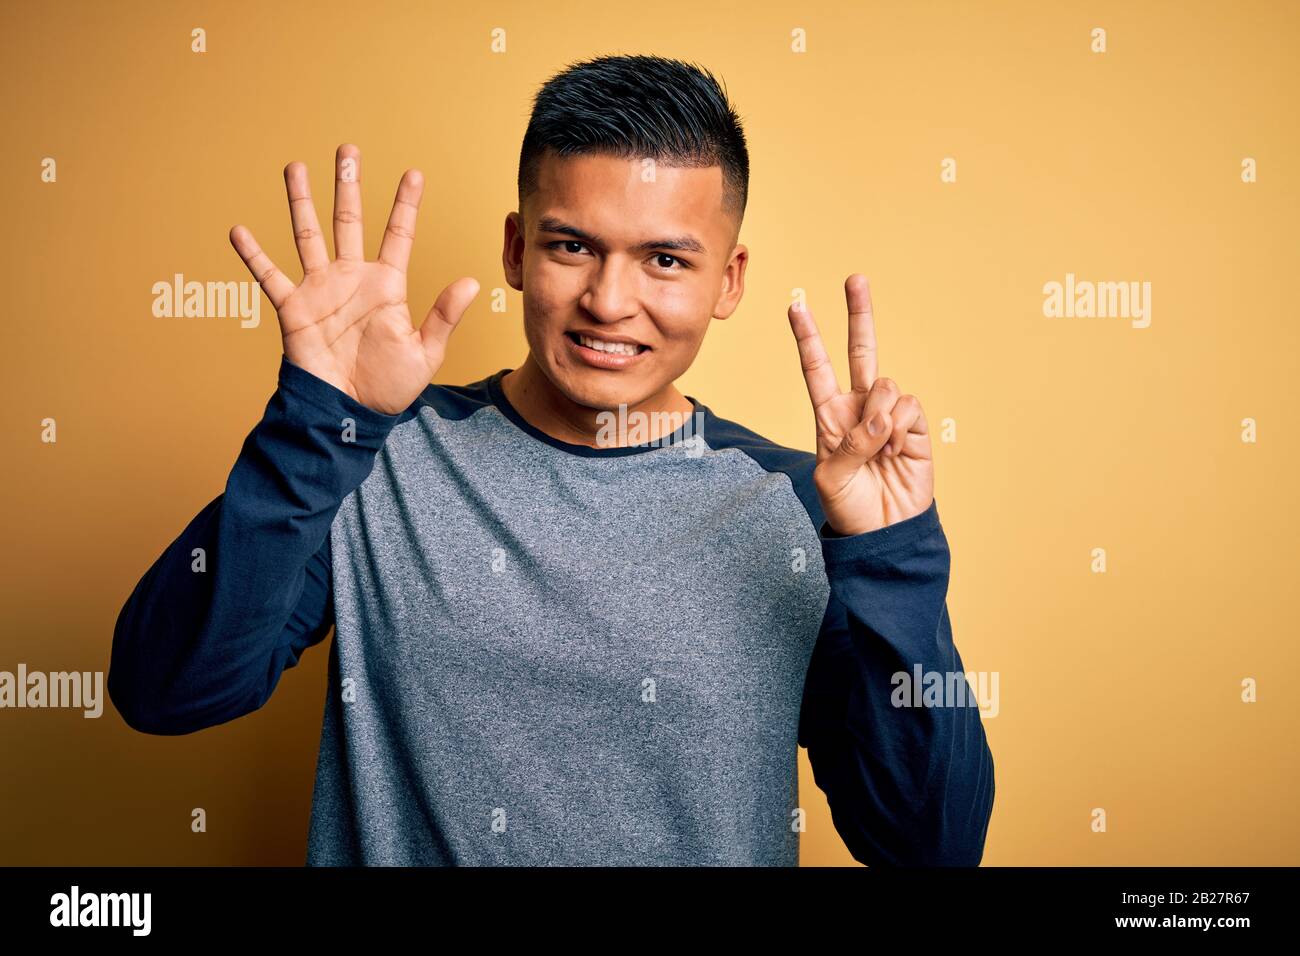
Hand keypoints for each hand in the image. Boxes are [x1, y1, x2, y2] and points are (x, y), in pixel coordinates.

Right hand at [229, 144, 479, 414]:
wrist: (349, 412)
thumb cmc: (388, 387)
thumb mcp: (424, 352)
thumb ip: (444, 316)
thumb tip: (472, 281)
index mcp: (386, 286)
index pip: (398, 235)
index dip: (405, 205)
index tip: (413, 173)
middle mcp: (352, 279)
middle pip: (349, 221)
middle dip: (349, 185)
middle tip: (348, 149)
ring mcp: (321, 290)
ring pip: (308, 234)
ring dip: (302, 201)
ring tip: (295, 167)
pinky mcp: (293, 308)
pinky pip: (269, 277)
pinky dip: (253, 255)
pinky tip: (239, 230)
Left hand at [787, 274, 933, 535]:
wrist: (884, 531)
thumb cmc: (850, 507)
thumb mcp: (830, 479)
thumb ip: (848, 444)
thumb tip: (879, 417)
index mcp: (830, 416)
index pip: (817, 369)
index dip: (808, 339)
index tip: (796, 307)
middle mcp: (860, 408)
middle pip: (860, 352)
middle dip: (859, 315)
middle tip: (855, 279)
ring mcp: (889, 415)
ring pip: (886, 384)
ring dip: (880, 414)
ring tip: (878, 447)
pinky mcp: (915, 427)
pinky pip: (908, 405)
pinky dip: (900, 427)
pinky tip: (896, 450)